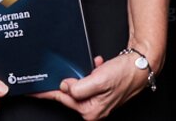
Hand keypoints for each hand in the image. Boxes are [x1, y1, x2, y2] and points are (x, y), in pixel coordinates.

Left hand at [33, 53, 148, 120]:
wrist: (142, 64)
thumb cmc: (126, 73)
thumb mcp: (99, 80)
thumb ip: (78, 86)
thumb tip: (64, 86)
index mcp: (90, 110)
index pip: (62, 99)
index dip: (47, 91)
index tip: (33, 89)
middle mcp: (93, 108)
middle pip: (69, 93)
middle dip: (68, 78)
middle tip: (61, 69)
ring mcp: (97, 100)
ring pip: (78, 85)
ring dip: (80, 73)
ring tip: (90, 67)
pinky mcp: (102, 91)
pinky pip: (88, 81)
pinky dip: (90, 72)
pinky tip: (96, 65)